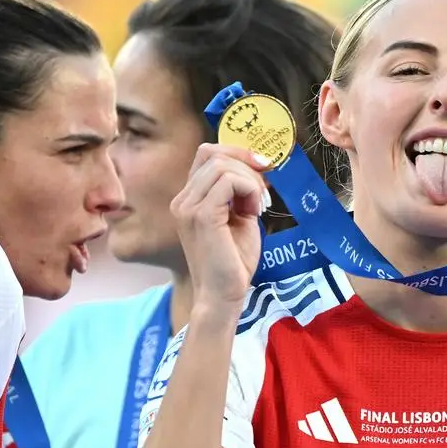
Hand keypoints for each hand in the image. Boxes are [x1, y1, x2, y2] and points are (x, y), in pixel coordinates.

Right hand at [171, 143, 271, 309]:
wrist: (223, 295)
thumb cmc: (233, 261)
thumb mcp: (239, 217)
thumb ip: (241, 192)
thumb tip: (258, 166)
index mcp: (189, 198)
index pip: (207, 153)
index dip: (237, 152)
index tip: (262, 167)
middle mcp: (183, 199)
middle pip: (214, 154)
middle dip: (246, 165)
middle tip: (263, 193)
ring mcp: (188, 206)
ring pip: (222, 166)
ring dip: (250, 181)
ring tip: (257, 207)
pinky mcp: (201, 216)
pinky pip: (229, 181)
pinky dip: (249, 190)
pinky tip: (253, 212)